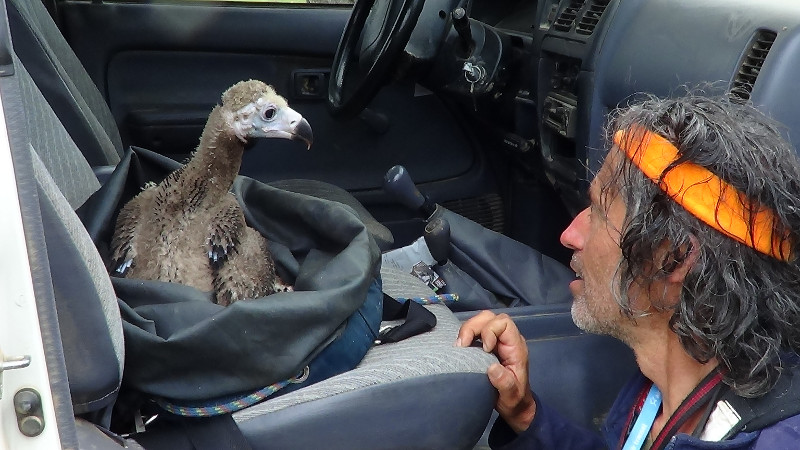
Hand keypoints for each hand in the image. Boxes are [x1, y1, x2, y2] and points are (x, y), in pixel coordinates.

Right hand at [457, 311, 535, 432]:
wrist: (514, 405)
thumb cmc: (514, 400)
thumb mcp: (511, 396)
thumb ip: (505, 383)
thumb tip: (492, 368)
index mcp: (516, 347)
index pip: (504, 323)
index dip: (490, 331)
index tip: (483, 349)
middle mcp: (507, 340)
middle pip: (490, 317)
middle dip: (474, 326)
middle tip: (463, 344)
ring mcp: (497, 340)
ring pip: (482, 321)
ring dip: (468, 329)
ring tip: (460, 346)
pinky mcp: (488, 344)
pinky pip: (476, 330)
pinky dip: (466, 335)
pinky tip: (461, 348)